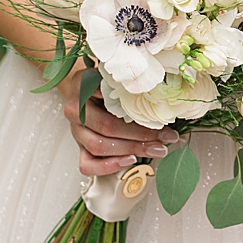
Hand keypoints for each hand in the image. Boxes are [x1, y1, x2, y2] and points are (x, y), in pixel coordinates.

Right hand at [58, 68, 177, 176]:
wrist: (87, 90)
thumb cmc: (107, 83)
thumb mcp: (117, 77)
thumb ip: (131, 82)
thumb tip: (162, 94)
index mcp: (83, 85)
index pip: (109, 98)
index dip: (137, 108)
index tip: (161, 115)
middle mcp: (75, 109)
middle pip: (107, 126)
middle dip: (141, 135)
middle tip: (167, 137)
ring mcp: (76, 130)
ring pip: (99, 146)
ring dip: (132, 149)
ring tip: (158, 149)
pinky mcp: (79, 147)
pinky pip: (87, 165)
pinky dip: (109, 166)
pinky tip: (130, 160)